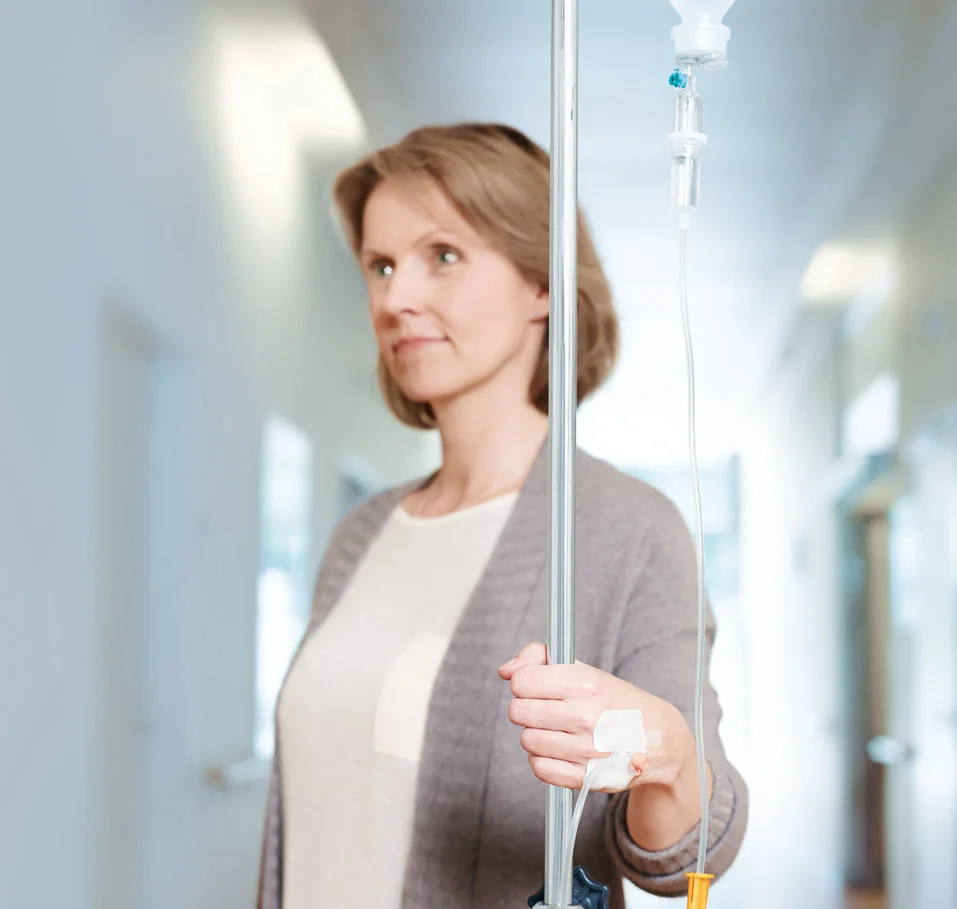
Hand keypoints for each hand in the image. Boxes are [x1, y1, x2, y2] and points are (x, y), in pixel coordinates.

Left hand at [497, 642, 696, 793]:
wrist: (657, 738)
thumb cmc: (613, 699)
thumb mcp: (583, 669)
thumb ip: (538, 657)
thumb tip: (504, 671)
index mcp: (586, 683)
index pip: (521, 681)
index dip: (525, 682)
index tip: (538, 685)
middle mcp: (586, 716)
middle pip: (518, 711)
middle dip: (527, 707)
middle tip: (548, 708)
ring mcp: (586, 750)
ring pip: (526, 740)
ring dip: (536, 734)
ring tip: (557, 729)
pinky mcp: (585, 778)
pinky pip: (539, 768)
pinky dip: (543, 758)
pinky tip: (559, 749)